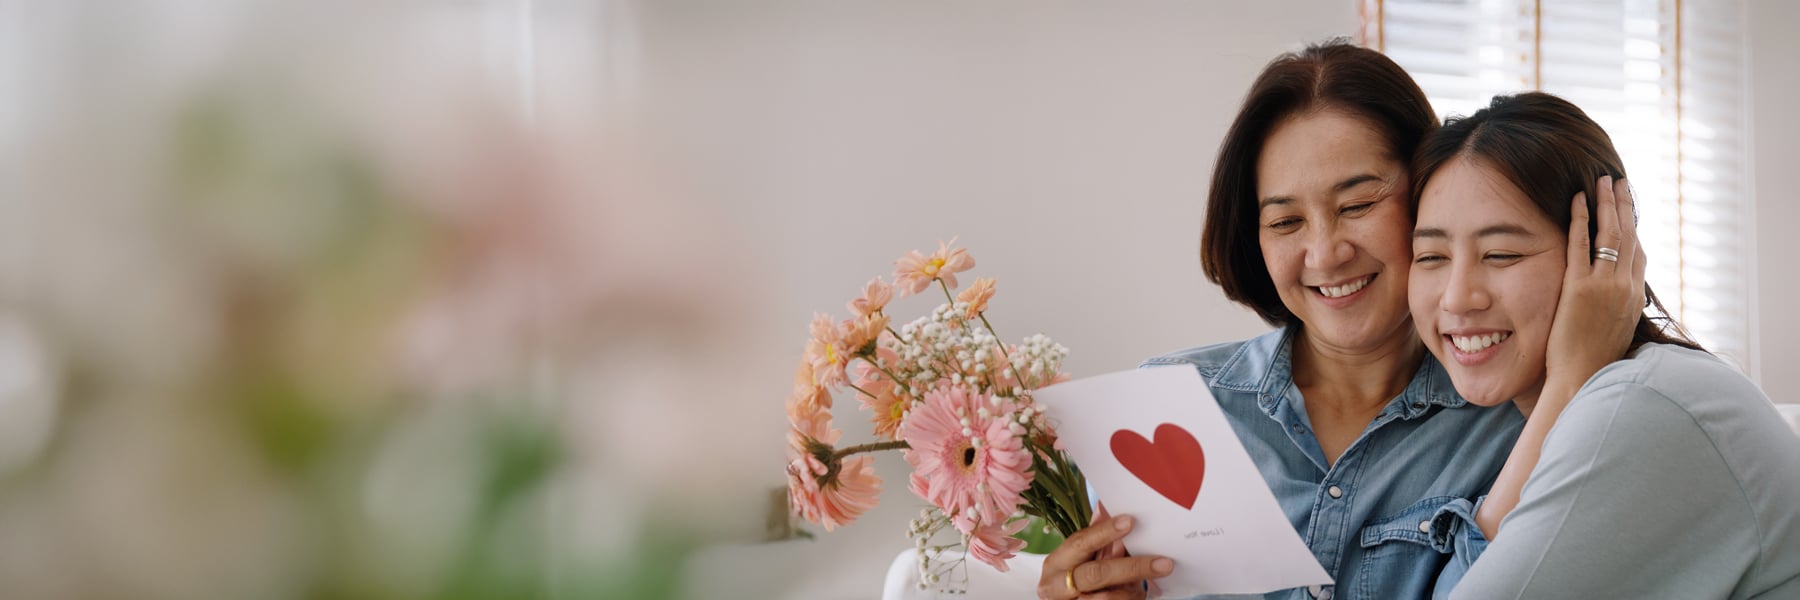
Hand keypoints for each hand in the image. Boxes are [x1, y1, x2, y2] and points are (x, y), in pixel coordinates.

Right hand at [1036, 505, 1172, 599]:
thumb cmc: (1072, 578)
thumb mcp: (1078, 558)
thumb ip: (1094, 537)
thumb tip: (1106, 505)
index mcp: (1055, 563)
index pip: (1080, 543)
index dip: (1104, 532)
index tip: (1130, 521)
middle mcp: (1057, 586)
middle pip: (1096, 574)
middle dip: (1132, 567)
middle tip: (1164, 563)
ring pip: (1107, 598)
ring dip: (1133, 589)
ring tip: (1150, 582)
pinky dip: (1130, 599)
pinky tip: (1139, 593)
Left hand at [1543, 175, 1646, 404]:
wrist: (1582, 380)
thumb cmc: (1592, 364)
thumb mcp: (1614, 334)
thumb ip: (1615, 312)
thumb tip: (1611, 303)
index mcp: (1634, 298)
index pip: (1639, 254)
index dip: (1635, 228)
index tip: (1629, 209)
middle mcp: (1625, 288)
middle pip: (1630, 236)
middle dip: (1624, 206)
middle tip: (1618, 182)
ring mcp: (1604, 286)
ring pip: (1610, 234)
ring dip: (1607, 203)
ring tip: (1602, 181)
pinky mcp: (1579, 288)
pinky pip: (1580, 244)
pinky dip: (1579, 218)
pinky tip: (1576, 200)